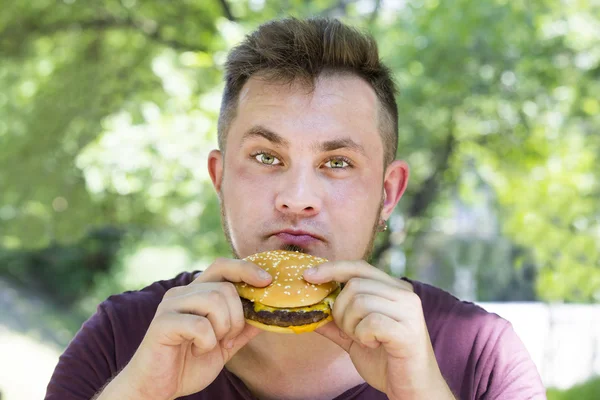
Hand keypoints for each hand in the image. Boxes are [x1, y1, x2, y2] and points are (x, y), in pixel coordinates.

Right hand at [116, 258, 271, 399]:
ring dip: (223, 329)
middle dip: (236, 317)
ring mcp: (170, 305)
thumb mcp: (224, 345)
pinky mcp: (163, 323)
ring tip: (212, 344)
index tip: (267, 281)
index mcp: (196, 293)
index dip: (246, 269)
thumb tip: (267, 313)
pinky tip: (197, 350)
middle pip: (225, 288)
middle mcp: (182, 293)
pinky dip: (207, 342)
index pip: (223, 266)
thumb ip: (243, 328)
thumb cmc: (188, 364)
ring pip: (214, 301)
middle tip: (228, 338)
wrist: (157, 388)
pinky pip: (200, 325)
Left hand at [304, 260, 454, 399]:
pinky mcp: (408, 330)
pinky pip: (370, 322)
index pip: (358, 267)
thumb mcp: (354, 337)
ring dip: (351, 326)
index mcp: (394, 288)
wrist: (412, 389)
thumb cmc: (385, 361)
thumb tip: (309, 310)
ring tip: (364, 340)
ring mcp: (409, 310)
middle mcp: (405, 293)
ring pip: (360, 302)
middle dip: (340, 310)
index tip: (308, 275)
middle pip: (354, 285)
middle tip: (350, 331)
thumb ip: (335, 322)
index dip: (331, 268)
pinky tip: (374, 345)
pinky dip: (363, 336)